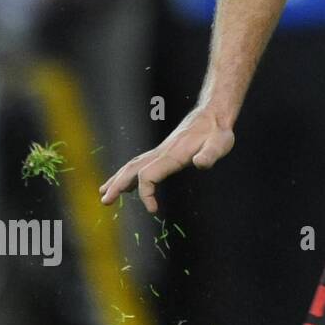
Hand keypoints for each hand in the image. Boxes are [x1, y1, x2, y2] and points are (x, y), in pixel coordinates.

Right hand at [99, 107, 234, 214]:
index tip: (153, 210)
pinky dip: (129, 174)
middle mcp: (162, 152)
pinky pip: (141, 163)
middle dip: (117, 185)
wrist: (213, 114)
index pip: (148, 175)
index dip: (146, 193)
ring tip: (104, 193)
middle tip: (104, 201)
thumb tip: (200, 163)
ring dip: (118, 179)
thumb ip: (210, 155)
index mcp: (173, 155)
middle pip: (133, 169)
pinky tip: (126, 184)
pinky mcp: (164, 151)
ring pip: (133, 165)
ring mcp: (161, 151)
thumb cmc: (218, 131)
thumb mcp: (220, 143)